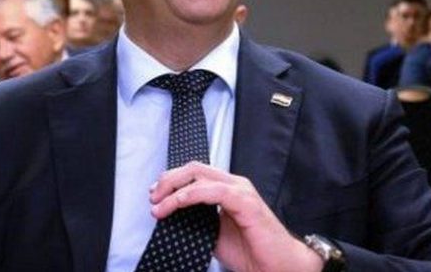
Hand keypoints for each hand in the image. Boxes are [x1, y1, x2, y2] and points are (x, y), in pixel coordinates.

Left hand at [148, 161, 323, 271]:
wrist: (278, 266)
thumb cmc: (251, 252)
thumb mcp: (213, 235)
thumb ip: (196, 221)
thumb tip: (171, 218)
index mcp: (227, 189)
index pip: (195, 174)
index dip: (171, 180)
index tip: (155, 195)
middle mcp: (234, 184)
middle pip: (194, 169)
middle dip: (168, 180)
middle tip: (153, 197)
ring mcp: (240, 190)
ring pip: (200, 176)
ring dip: (174, 189)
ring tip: (159, 205)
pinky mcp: (245, 201)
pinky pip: (213, 191)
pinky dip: (191, 195)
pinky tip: (178, 204)